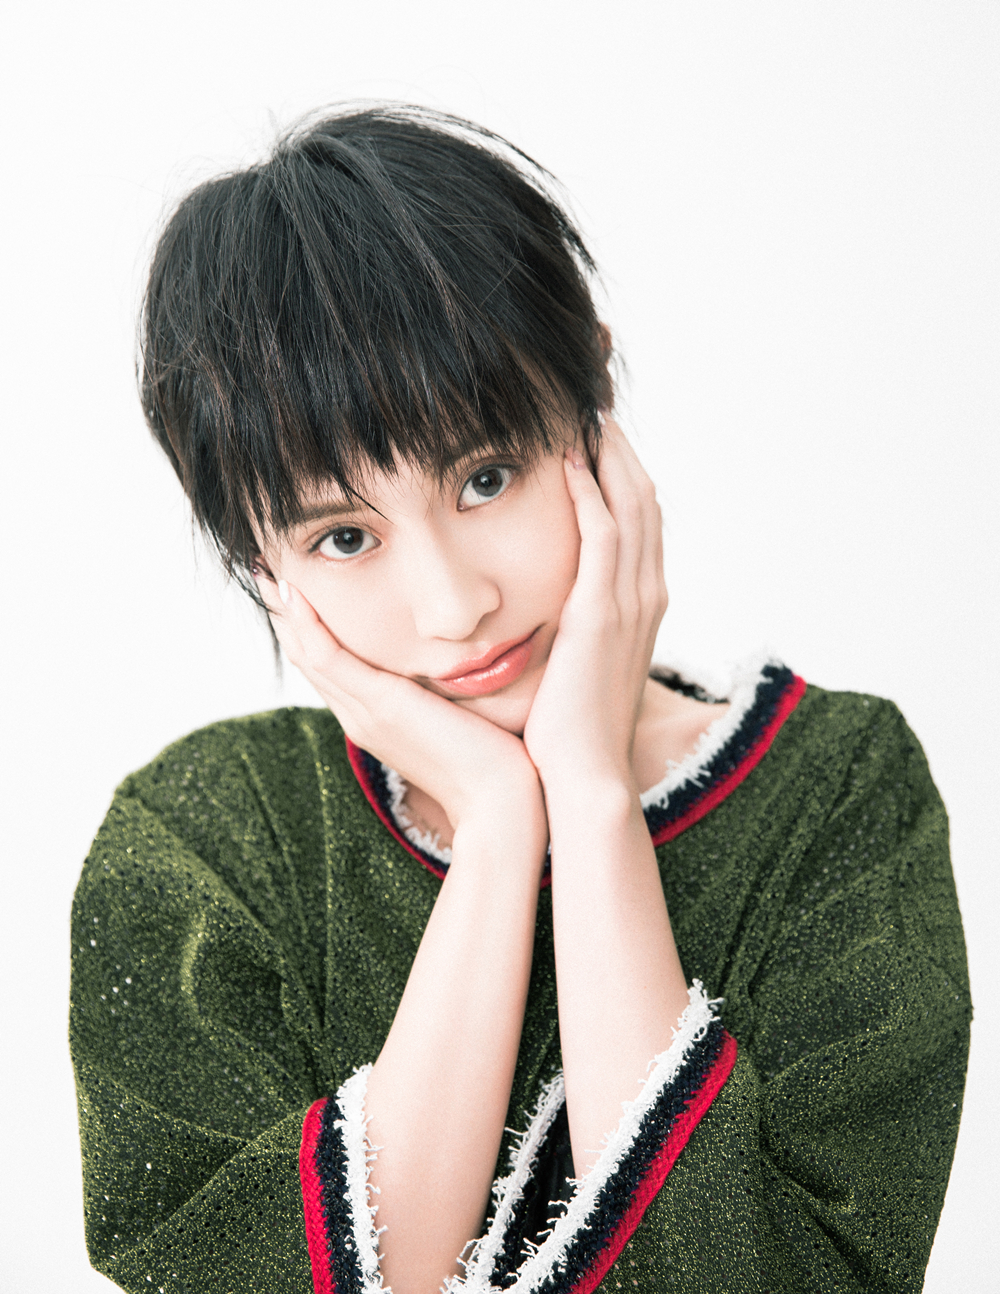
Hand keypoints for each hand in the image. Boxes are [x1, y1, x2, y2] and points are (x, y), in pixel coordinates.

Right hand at [255, 578, 540, 832]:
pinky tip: (296, 593)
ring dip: (286, 612)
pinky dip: (307, 624)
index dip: (307, 631)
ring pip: (307, 655)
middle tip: (264, 574)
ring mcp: (364, 713)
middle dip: (286, 616)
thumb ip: (449, 694)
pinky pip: (327, 657)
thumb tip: (464, 663)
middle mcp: (359, 717)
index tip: (296, 592)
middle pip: (307, 659)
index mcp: (374, 720)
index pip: (329, 668)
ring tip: (266, 574)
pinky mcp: (379, 705)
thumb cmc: (495, 762)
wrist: (499, 802)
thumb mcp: (462, 718)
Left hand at [522, 416, 667, 797]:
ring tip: (587, 412)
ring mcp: (630, 604)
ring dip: (609, 455)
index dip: (625, 472)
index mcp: (641, 605)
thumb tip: (546, 610)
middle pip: (644, 499)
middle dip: (622, 448)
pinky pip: (603, 538)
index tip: (599, 434)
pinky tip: (568, 460)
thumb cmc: (571, 727)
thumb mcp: (578, 664)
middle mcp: (646, 595)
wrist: (584, 775)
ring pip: (631, 506)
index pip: (641, 519)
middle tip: (598, 404)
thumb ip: (572, 627)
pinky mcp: (601, 615)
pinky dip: (591, 494)